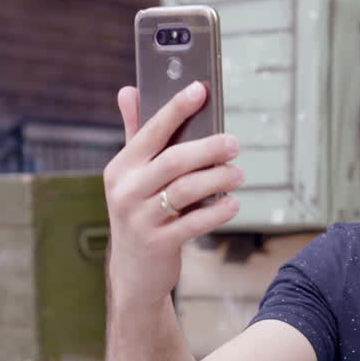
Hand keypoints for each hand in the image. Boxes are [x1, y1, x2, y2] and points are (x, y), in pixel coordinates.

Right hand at [103, 82, 242, 309]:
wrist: (134, 272)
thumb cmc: (140, 213)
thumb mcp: (131, 176)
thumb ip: (134, 133)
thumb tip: (128, 90)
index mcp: (121, 167)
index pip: (150, 131)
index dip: (175, 108)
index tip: (199, 89)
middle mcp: (126, 190)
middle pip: (172, 161)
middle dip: (207, 148)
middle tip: (234, 143)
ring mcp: (139, 219)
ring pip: (185, 190)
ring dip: (217, 179)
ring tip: (238, 174)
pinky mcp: (157, 244)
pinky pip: (192, 223)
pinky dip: (216, 212)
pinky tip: (233, 203)